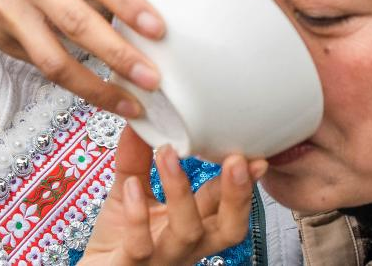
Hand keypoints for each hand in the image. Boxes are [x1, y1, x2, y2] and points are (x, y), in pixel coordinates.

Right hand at [0, 0, 164, 116]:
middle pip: (78, 22)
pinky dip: (76, 85)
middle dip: (119, 54)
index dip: (129, 3)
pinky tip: (103, 96)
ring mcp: (13, 13)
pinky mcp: (3, 41)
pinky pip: (44, 67)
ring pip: (56, 59)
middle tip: (153, 77)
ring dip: (97, 86)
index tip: (158, 27)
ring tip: (132, 103)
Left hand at [81, 129, 267, 264]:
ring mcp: (162, 258)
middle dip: (238, 195)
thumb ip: (138, 158)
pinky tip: (132, 186)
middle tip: (236, 160)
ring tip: (169, 153)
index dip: (243, 181)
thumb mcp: (130, 190)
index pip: (227, 203)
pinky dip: (138, 215)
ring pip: (188, 232)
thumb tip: (141, 120)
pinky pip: (141, 246)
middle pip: (229, 228)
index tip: (253, 155)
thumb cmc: (117, 237)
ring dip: (182, 191)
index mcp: (193, 223)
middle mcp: (186, 245)